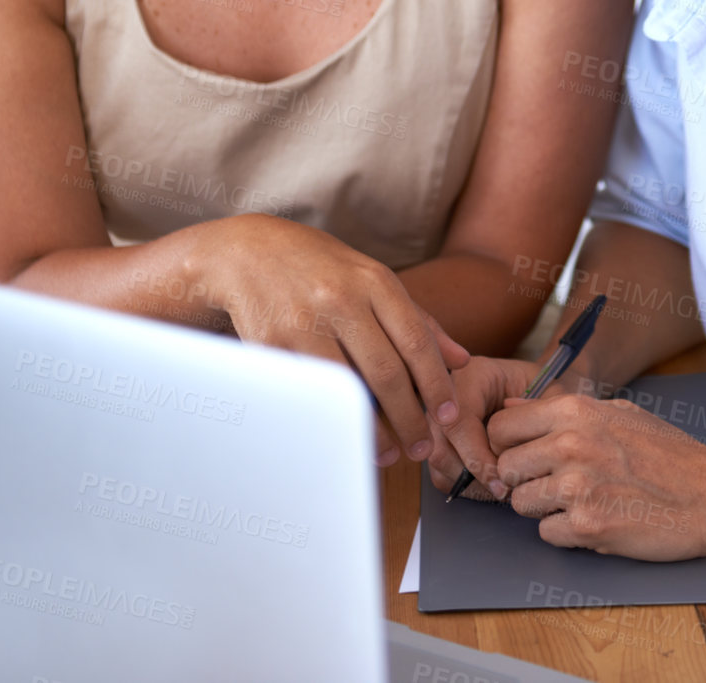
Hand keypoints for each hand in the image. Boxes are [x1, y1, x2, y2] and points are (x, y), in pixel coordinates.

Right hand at [185, 214, 487, 476]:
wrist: (245, 252)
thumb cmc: (319, 269)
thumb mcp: (372, 279)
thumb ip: (418, 318)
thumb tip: (460, 359)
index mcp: (374, 281)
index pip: (416, 341)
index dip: (436, 384)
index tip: (448, 417)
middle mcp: (341, 299)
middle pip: (386, 371)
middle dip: (409, 418)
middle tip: (422, 448)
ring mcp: (303, 322)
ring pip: (347, 388)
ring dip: (372, 429)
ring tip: (389, 454)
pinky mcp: (270, 344)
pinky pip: (308, 391)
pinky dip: (329, 419)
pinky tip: (343, 435)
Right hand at [424, 355, 541, 500]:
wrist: (534, 389)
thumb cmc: (542, 390)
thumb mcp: (549, 393)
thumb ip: (537, 414)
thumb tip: (512, 449)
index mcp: (472, 375)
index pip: (458, 420)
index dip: (477, 457)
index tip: (502, 480)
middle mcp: (447, 396)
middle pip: (439, 445)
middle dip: (472, 474)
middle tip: (503, 489)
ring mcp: (438, 418)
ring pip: (437, 462)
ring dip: (468, 483)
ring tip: (500, 488)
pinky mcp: (439, 440)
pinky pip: (440, 472)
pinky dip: (464, 486)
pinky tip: (491, 485)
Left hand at [488, 394, 705, 560]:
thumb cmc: (671, 454)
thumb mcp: (620, 413)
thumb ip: (563, 409)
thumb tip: (512, 404)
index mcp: (575, 412)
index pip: (501, 425)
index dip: (507, 444)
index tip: (525, 456)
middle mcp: (570, 445)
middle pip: (507, 467)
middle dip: (526, 479)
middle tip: (555, 484)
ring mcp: (577, 487)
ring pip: (520, 503)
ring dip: (544, 508)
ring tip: (579, 502)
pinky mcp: (587, 526)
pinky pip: (547, 533)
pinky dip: (566, 533)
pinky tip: (595, 520)